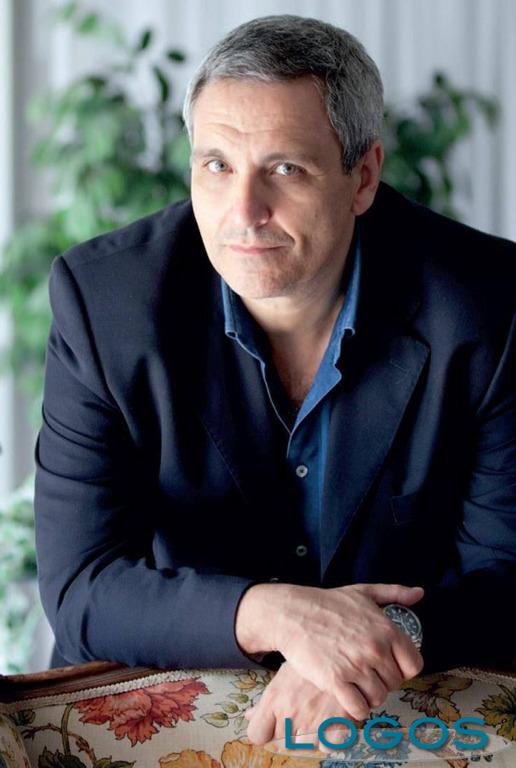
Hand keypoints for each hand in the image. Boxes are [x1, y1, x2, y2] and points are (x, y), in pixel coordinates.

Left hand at [245, 661, 359, 751]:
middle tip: (301, 716)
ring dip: (309, 738)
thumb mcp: (285, 675)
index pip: (257, 734)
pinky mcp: (336, 728)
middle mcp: (291, 713)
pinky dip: (328, 739)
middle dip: (289, 733)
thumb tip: (249, 716)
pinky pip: (325, 747)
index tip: (273, 726)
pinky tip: (330, 722)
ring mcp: (313, 722)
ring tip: (316, 718)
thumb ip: (266, 701)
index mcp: (275, 699)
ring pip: (303, 747)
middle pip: (280, 742)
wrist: (343, 650)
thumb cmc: (310, 661)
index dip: (265, 732)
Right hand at [272, 582, 424, 719]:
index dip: (402, 667)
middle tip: (366, 672)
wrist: (293, 613)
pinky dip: (355, 706)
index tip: (387, 664)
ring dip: (368, 694)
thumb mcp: (364, 592)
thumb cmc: (328, 603)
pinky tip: (346, 693)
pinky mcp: (335, 681)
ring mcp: (356, 666)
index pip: (414, 665)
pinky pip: (358, 708)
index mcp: (387, 630)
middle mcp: (375, 649)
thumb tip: (419, 593)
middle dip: (382, 680)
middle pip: (394, 683)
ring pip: (378, 697)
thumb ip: (395, 592)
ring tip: (356, 683)